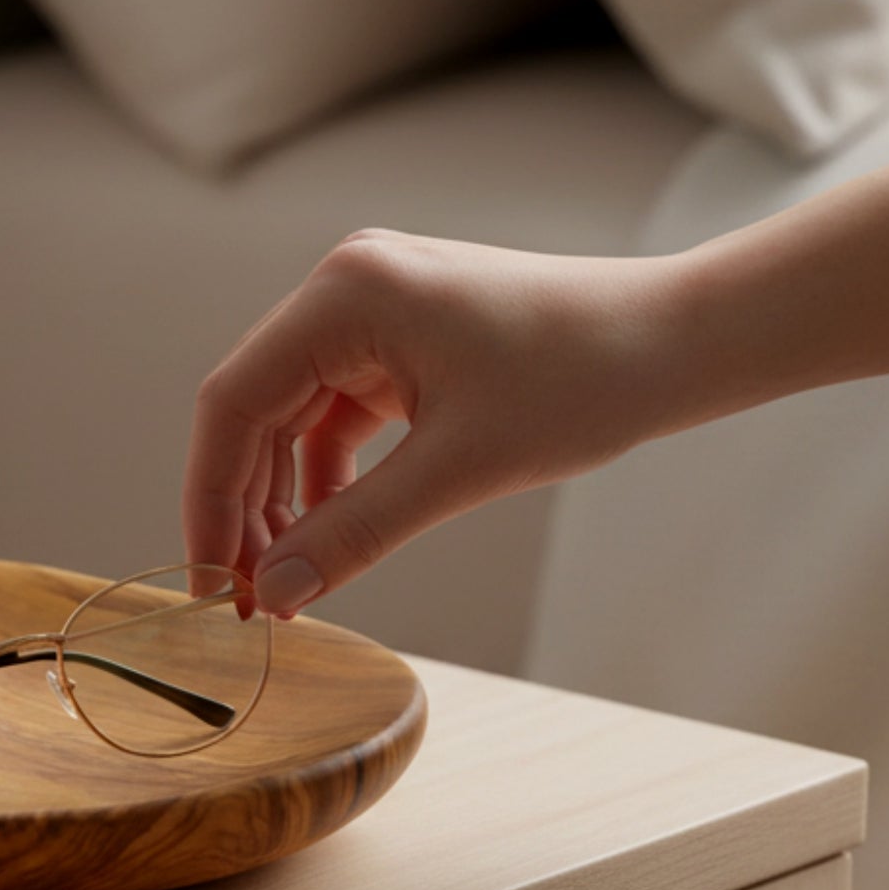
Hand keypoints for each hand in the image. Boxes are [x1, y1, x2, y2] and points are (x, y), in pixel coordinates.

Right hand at [183, 229, 688, 614]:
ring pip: (288, 419)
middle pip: (252, 410)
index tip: (209, 578)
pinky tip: (326, 538)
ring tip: (284, 582)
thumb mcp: (458, 470)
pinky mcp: (398, 343)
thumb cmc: (585, 380)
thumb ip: (354, 533)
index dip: (210, 497)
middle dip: (243, 508)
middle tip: (247, 599)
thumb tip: (274, 595)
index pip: (233, 402)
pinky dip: (324, 480)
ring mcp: (370, 313)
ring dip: (282, 500)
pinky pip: (333, 418)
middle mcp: (343, 290)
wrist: (679, 340)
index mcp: (345, 295)